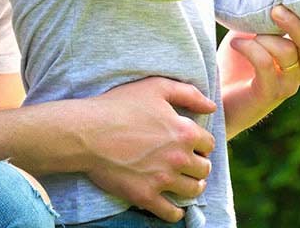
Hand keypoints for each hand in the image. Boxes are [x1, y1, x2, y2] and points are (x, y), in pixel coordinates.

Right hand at [83, 77, 215, 222]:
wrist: (87, 132)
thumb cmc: (120, 105)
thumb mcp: (157, 87)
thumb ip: (189, 94)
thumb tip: (212, 107)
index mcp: (184, 132)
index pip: (209, 144)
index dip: (202, 143)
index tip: (193, 144)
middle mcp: (178, 158)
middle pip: (204, 169)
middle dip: (199, 165)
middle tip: (189, 163)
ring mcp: (162, 179)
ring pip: (193, 191)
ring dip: (192, 187)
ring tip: (185, 182)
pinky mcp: (145, 196)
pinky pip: (171, 213)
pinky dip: (176, 212)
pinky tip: (173, 206)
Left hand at [218, 6, 299, 138]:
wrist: (215, 97)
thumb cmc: (234, 61)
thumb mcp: (250, 32)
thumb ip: (264, 17)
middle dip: (294, 23)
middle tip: (275, 9)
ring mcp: (288, 84)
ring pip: (287, 52)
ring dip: (262, 38)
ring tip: (240, 35)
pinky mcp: (270, 94)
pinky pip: (266, 64)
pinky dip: (250, 48)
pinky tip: (236, 44)